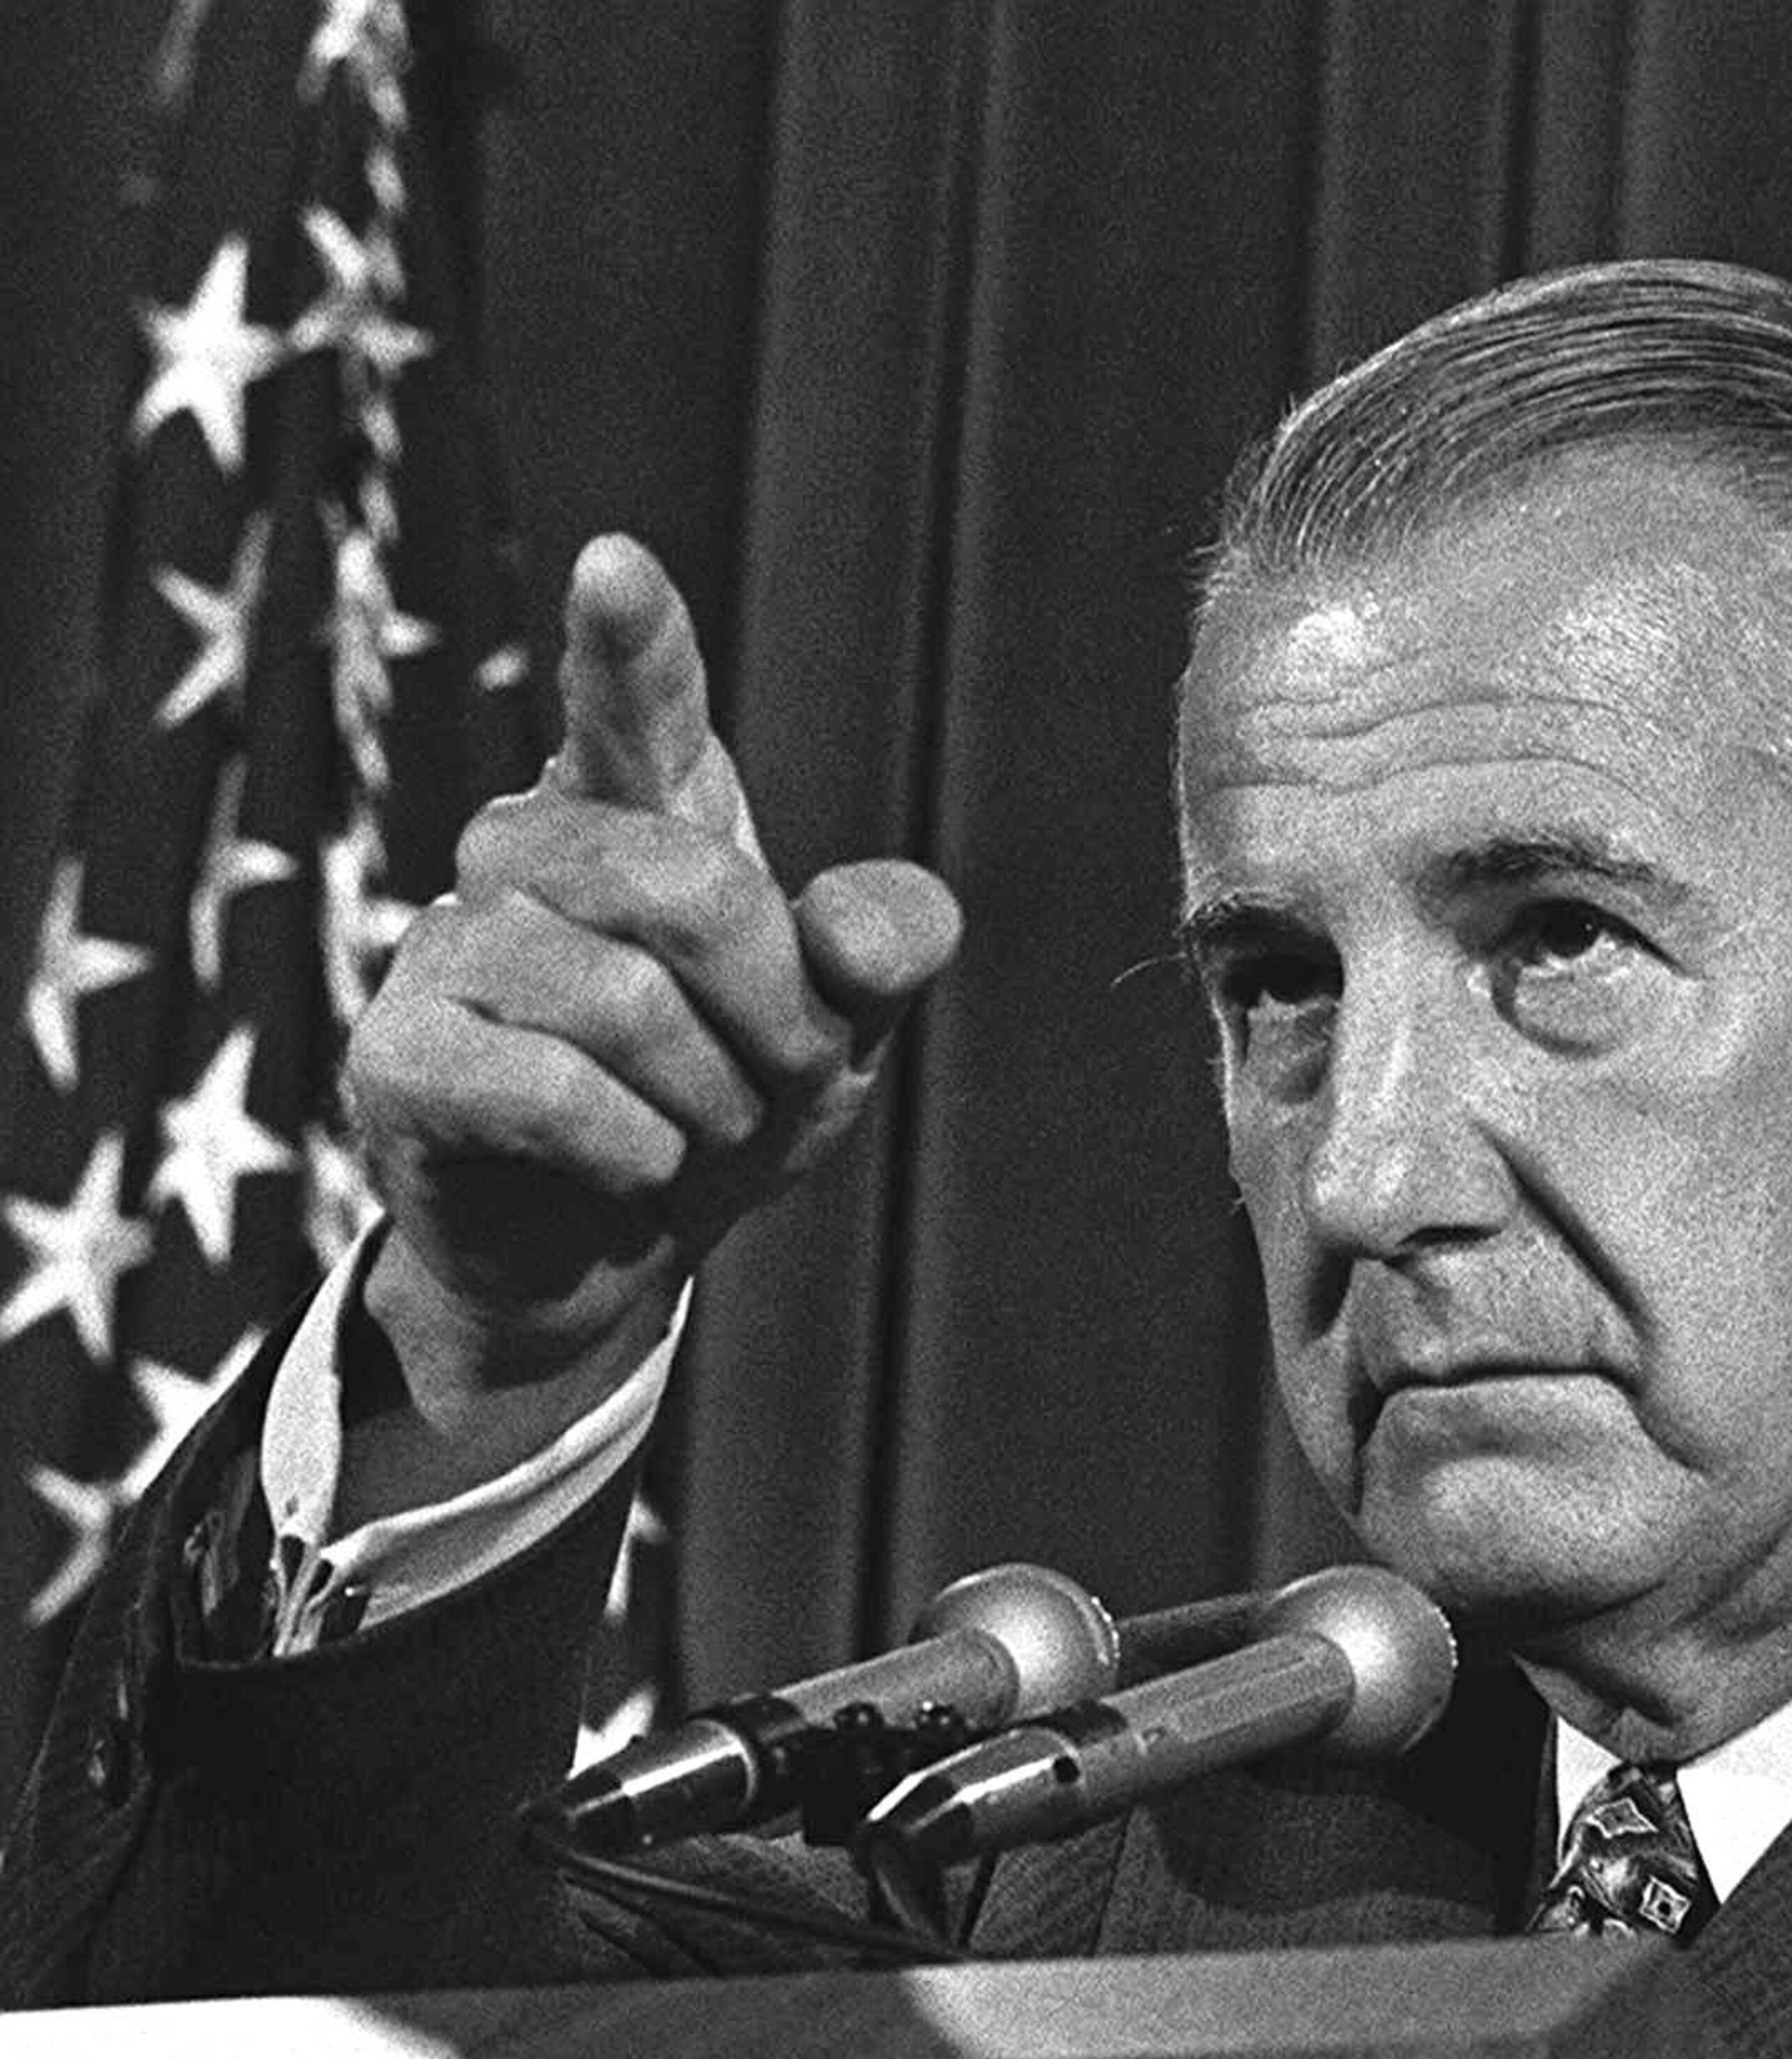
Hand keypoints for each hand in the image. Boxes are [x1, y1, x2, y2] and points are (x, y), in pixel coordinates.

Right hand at [344, 535, 958, 1436]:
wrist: (610, 1251)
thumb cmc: (723, 1099)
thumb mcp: (839, 1025)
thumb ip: (882, 951)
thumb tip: (855, 931)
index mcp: (638, 809)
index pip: (642, 706)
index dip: (633, 642)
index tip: (615, 563)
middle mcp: (528, 849)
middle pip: (693, 892)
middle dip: (777, 1019)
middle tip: (777, 1083)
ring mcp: (445, 944)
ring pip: (628, 1005)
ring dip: (711, 1102)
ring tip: (694, 1130)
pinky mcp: (399, 1056)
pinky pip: (556, 1095)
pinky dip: (635, 1155)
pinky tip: (630, 1167)